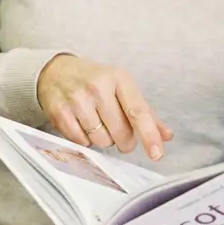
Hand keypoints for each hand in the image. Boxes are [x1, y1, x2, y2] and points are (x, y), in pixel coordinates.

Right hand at [37, 53, 172, 156]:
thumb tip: (166, 135)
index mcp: (119, 79)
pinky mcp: (60, 113)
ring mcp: (78, 100)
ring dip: (104, 139)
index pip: (138, 111)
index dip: (149, 135)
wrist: (57, 71)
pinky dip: (86, 140)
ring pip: (101, 140)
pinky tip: (83, 125)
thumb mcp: (122, 87)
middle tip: (119, 132)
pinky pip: (81, 142)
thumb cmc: (95, 80)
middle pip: (121, 132)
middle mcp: (98, 87)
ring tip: (98, 123)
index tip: (157, 153)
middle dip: (124, 140)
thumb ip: (145, 112)